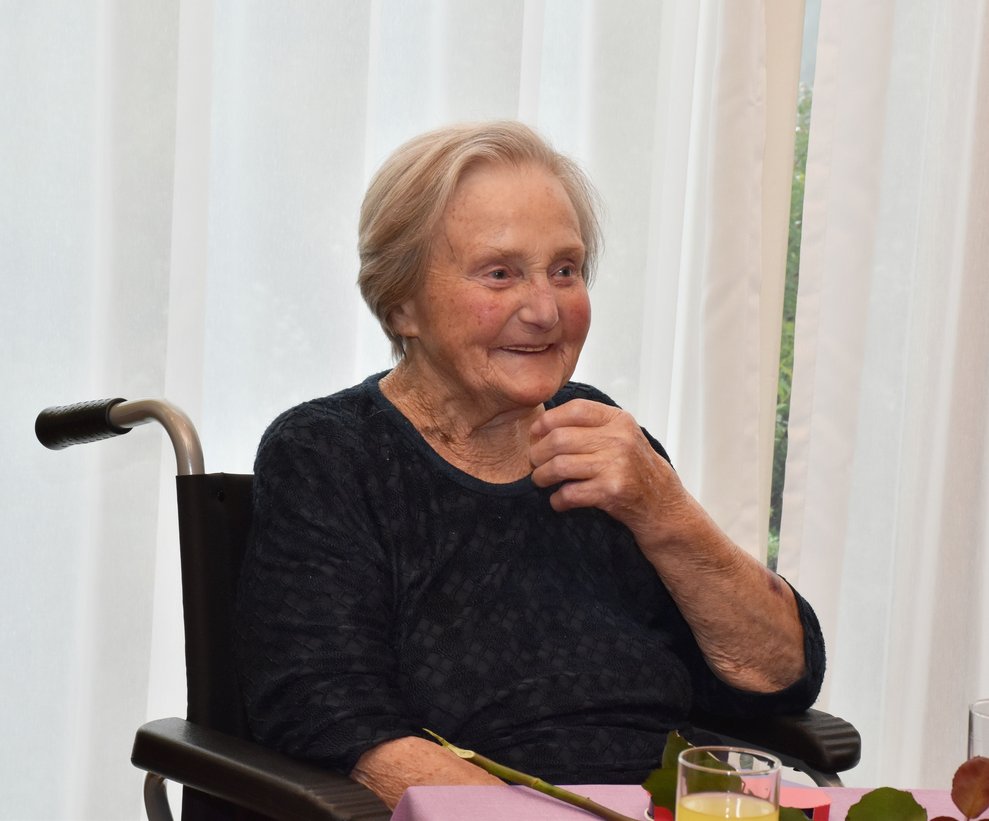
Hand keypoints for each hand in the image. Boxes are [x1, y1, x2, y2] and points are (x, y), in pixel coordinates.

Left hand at [528, 399, 694, 547]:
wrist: (662, 503)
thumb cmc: (635, 467)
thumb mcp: (622, 435)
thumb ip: (592, 424)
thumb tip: (545, 422)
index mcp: (619, 420)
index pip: (575, 409)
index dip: (548, 420)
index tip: (535, 432)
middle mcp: (619, 439)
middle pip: (559, 439)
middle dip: (538, 452)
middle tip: (535, 461)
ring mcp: (616, 465)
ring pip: (559, 466)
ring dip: (542, 476)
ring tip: (541, 480)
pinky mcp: (611, 491)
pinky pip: (569, 493)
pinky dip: (557, 499)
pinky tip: (558, 500)